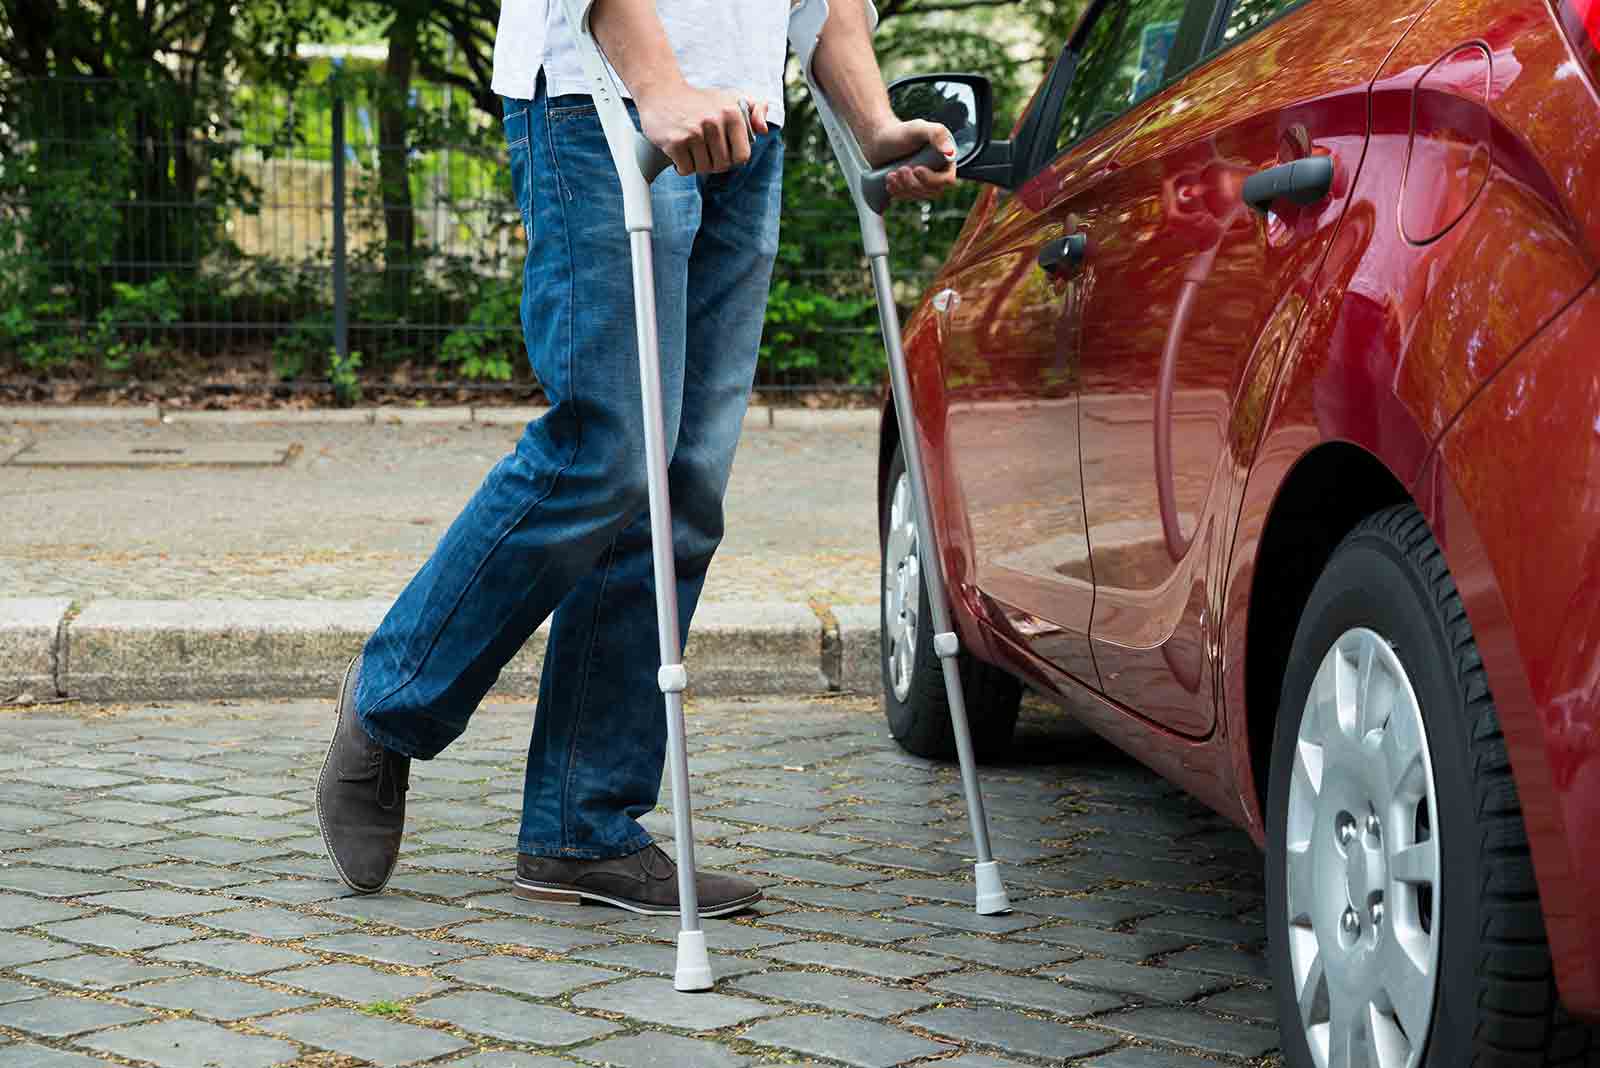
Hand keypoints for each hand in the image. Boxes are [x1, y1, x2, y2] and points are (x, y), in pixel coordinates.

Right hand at [635, 81, 770, 175]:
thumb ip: (755, 109)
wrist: (662, 92)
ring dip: (697, 164)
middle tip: (704, 149)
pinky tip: (679, 151)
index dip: (733, 158)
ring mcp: (693, 132)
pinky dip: (682, 166)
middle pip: (722, 166)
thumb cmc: (701, 100)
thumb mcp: (731, 97)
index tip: (724, 150)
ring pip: (704, 169)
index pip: (742, 156)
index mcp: (731, 113)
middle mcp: (714, 122)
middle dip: (714, 162)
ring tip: (691, 147)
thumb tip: (764, 130)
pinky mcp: (675, 142)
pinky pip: (686, 169)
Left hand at [863, 118, 958, 200]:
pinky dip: (898, 192)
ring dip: (904, 188)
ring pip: (920, 195)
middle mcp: (938, 171)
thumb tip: (950, 153)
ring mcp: (924, 181)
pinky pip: (909, 198)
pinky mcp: (911, 188)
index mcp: (945, 158)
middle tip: (900, 170)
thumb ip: (937, 134)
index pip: (947, 180)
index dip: (932, 179)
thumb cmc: (899, 132)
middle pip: (933, 191)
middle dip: (914, 183)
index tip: (916, 169)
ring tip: (891, 174)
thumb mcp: (918, 128)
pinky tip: (889, 182)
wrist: (878, 140)